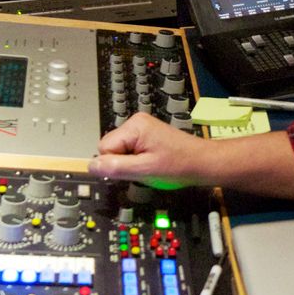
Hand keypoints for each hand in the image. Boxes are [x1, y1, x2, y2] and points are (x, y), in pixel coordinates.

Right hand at [88, 113, 207, 185]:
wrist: (202, 163)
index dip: (115, 165)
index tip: (132, 171)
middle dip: (122, 163)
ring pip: (119, 151)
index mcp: (134, 126)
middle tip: (143, 169)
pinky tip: (151, 163)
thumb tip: (91, 166)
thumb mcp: (144, 170)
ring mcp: (141, 128)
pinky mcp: (146, 135)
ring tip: (150, 166)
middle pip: (110, 148)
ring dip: (129, 163)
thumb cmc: (179, 165)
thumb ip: (116, 167)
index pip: (104, 148)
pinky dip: (136, 160)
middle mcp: (135, 122)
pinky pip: (129, 150)